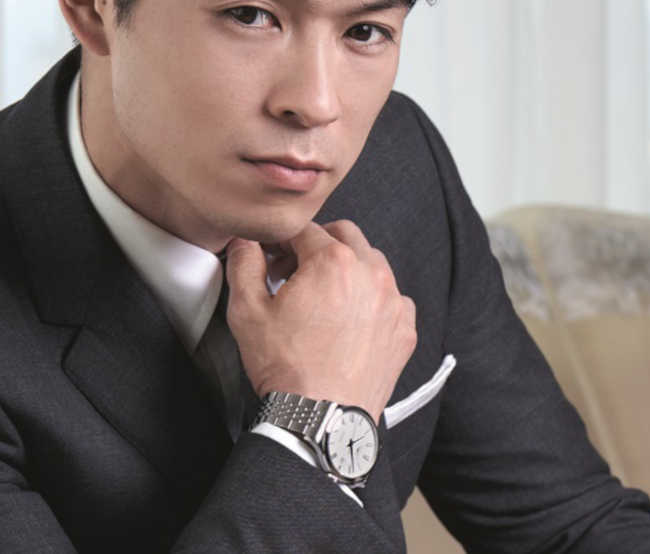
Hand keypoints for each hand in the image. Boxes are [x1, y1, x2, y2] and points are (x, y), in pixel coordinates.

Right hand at [225, 220, 416, 420]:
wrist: (322, 419)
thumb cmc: (288, 370)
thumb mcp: (247, 312)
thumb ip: (244, 266)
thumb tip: (245, 245)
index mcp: (333, 262)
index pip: (304, 230)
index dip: (282, 241)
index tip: (273, 256)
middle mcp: (371, 274)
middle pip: (345, 235)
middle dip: (317, 245)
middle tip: (295, 271)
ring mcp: (393, 302)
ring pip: (372, 263)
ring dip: (347, 268)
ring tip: (323, 296)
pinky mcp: (405, 329)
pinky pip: (392, 297)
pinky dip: (372, 299)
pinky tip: (350, 319)